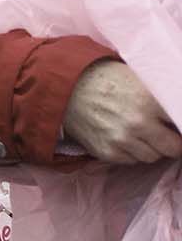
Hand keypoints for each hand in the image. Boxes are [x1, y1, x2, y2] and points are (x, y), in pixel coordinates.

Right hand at [62, 59, 181, 162]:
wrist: (69, 88)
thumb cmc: (107, 79)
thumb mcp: (139, 79)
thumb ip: (162, 98)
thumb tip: (177, 113)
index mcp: (149, 101)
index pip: (180, 125)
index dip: (179, 127)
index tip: (176, 128)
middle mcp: (138, 124)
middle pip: (173, 148)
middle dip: (172, 142)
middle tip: (166, 135)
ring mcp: (122, 141)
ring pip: (152, 157)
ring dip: (151, 148)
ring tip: (141, 134)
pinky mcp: (108, 152)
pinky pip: (132, 161)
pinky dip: (132, 152)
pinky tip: (124, 137)